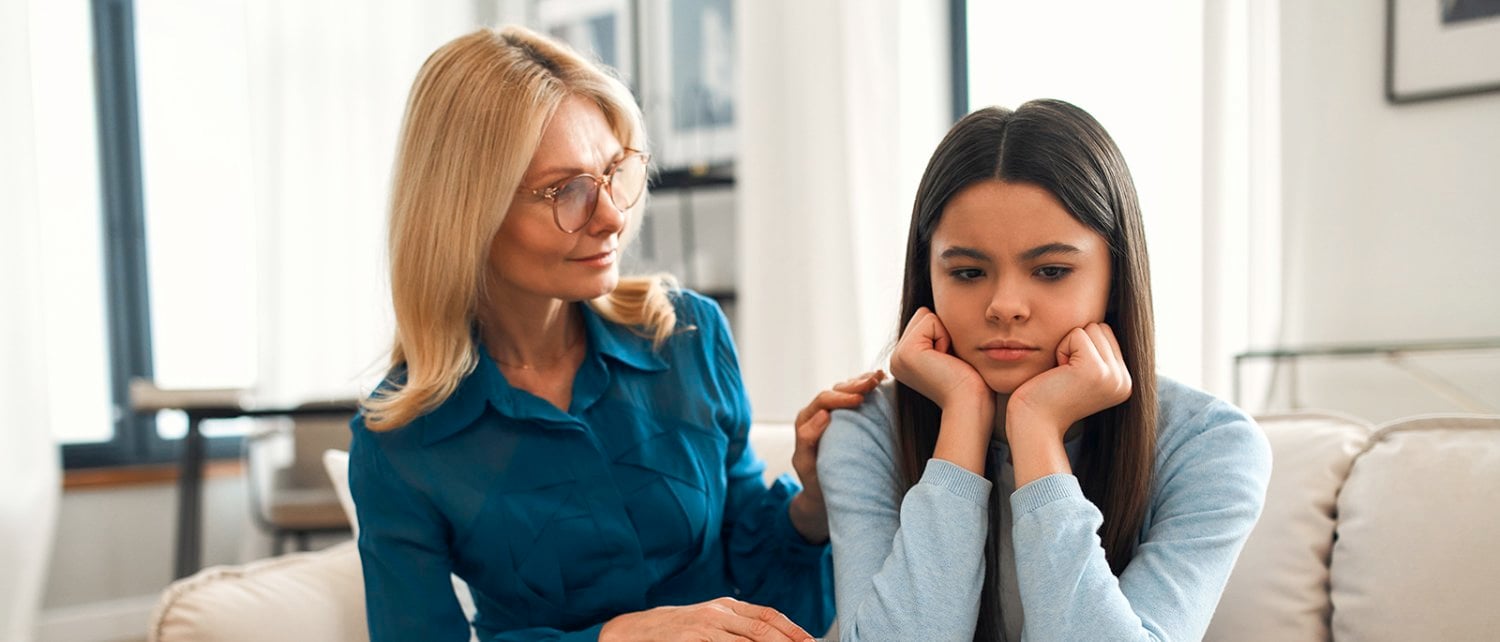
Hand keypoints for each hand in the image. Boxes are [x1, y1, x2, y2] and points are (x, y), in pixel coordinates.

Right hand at [598, 597, 814, 641]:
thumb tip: (766, 637)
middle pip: (764, 629)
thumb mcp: (706, 623)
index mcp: (724, 606)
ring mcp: (705, 628)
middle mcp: (718, 614)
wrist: (629, 632)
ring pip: (749, 641)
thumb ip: (734, 629)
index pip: (768, 616)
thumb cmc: (671, 631)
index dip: (793, 630)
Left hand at [788, 370, 886, 542]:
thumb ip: (808, 439)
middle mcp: (819, 412)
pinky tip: (882, 383)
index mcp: (806, 420)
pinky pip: (856, 398)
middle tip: (874, 381)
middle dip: (856, 384)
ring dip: (863, 382)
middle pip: (837, 390)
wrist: (822, 493)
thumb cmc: (813, 480)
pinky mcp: (847, 419)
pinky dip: (868, 390)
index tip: (859, 399)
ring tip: (880, 377)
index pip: (823, 400)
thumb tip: (824, 414)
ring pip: (848, 390)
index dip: (841, 397)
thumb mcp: (805, 462)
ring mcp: (835, 414)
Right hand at [889, 307, 989, 408]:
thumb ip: (939, 335)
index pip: (925, 320)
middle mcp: (896, 358)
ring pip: (926, 315)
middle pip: (924, 314)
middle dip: (943, 331)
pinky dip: (944, 336)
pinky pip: (930, 320)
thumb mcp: (950, 353)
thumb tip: (940, 309)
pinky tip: (946, 360)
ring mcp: (897, 356)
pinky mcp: (906, 353)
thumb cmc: (971, 384)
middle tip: (950, 362)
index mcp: (905, 359)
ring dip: (945, 334)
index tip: (950, 361)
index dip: (945, 333)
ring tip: (948, 362)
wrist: (970, 405)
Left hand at [1008, 323, 1131, 439]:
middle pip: (1101, 328)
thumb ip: (1096, 353)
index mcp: (1123, 382)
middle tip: (1064, 374)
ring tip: (1062, 374)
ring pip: (1091, 328)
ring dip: (1068, 346)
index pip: (1107, 334)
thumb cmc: (1047, 396)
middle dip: (1076, 344)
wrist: (1033, 423)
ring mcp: (1113, 376)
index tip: (1070, 375)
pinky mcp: (1095, 370)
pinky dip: (1061, 349)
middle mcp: (1124, 380)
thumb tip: (1097, 323)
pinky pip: (1077, 334)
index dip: (1081, 347)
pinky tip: (1058, 373)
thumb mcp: (1079, 374)